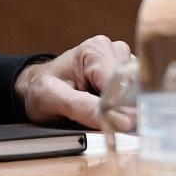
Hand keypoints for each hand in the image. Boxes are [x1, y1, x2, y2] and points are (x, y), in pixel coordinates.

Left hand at [15, 35, 132, 127]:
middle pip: (134, 87)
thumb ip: (84, 108)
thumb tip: (122, 121)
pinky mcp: (127, 77)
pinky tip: (111, 112)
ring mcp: (123, 63)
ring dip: (126, 109)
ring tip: (102, 113)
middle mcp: (113, 51)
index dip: (121, 106)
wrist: (35, 88)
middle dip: (124, 109)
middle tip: (108, 123)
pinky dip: (128, 109)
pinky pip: (138, 97)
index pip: (122, 81)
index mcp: (95, 49)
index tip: (117, 125)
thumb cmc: (41, 90)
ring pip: (140, 94)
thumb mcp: (53, 98)